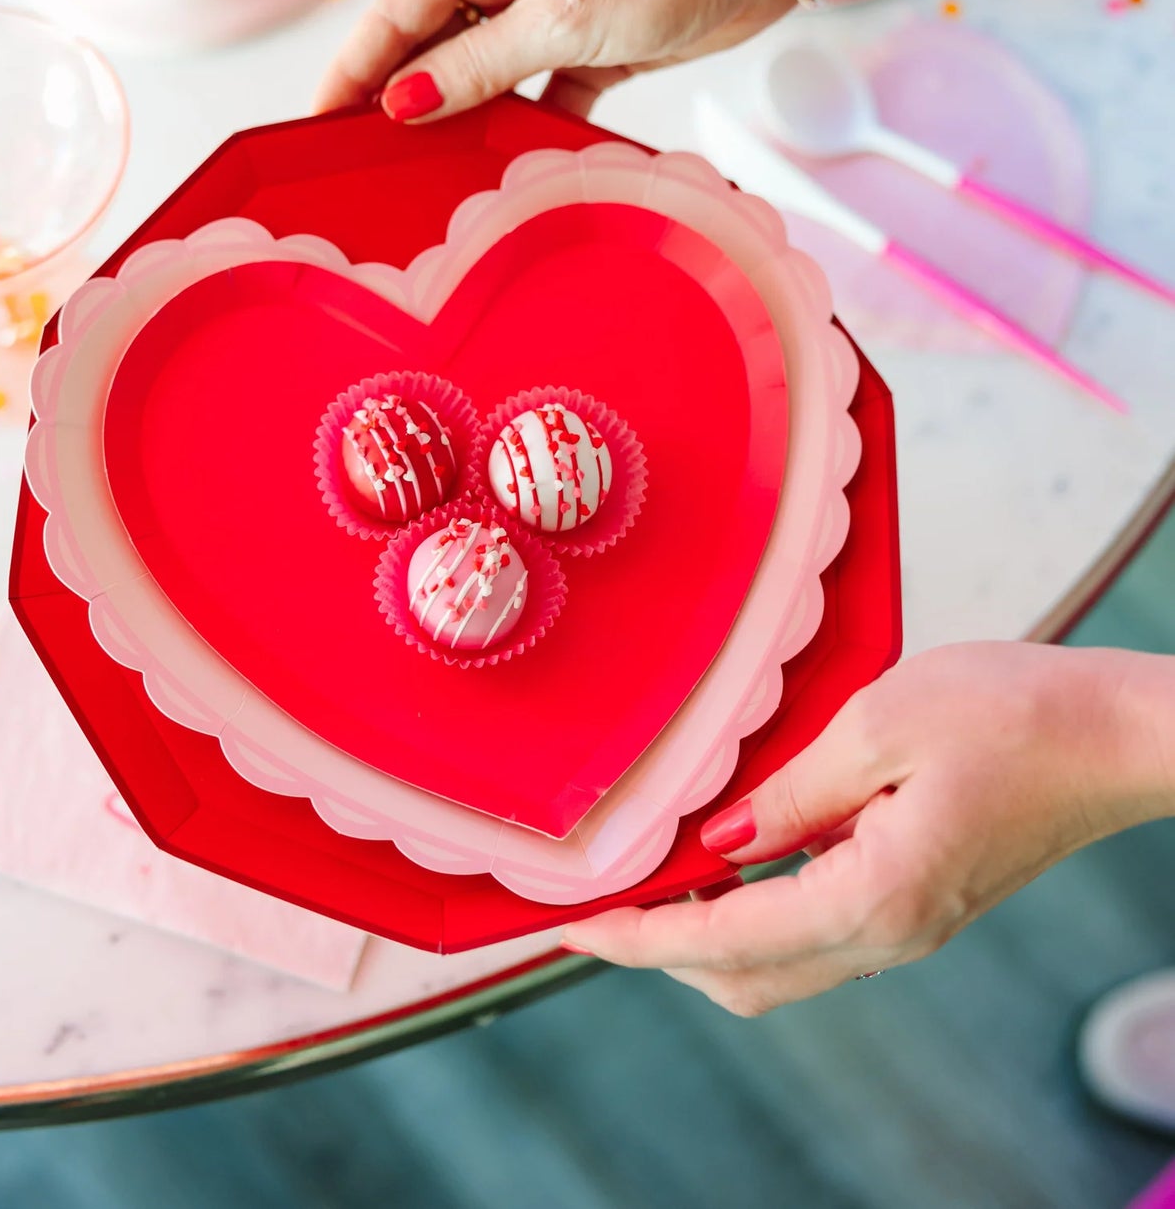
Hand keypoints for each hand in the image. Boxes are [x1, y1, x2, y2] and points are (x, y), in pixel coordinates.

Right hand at [314, 0, 798, 122]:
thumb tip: (404, 105)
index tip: (315, 124)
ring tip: (424, 179)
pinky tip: (501, 169)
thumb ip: (479, 66)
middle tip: (361, 167)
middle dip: (399, 103)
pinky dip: (518, 129)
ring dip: (459, 123)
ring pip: (478, 77)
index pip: (394, 14)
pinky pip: (528, 95)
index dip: (352, 72)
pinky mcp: (579, 44)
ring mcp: (541, 9)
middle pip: (429, 48)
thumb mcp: (560, 17)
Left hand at [560, 642, 1174, 1014]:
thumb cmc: (1015, 714)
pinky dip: (753, 917)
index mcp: (875, 897)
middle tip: (596, 903)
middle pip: (746, 976)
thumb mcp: (879, 726)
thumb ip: (790, 792)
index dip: (638, 937)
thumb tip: (720, 838)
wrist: (1117, 736)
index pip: (725, 940)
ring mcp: (909, 928)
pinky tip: (725, 869)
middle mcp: (890, 934)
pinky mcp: (920, 905)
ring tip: (645, 886)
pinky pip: (817, 934)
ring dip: (705, 937)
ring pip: (780, 965)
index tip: (573, 927)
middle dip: (660, 949)